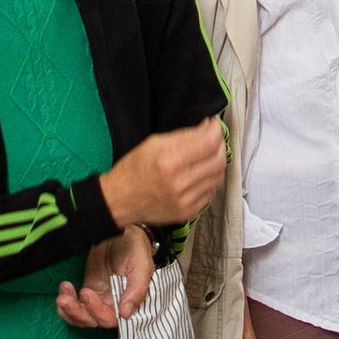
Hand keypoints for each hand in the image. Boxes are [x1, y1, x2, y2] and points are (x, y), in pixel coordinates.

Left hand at [59, 224, 155, 327]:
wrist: (122, 232)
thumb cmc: (135, 247)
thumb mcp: (141, 265)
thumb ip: (136, 289)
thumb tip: (125, 313)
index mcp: (128, 302)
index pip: (111, 319)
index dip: (97, 312)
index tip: (87, 293)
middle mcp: (113, 304)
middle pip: (93, 321)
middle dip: (77, 313)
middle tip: (65, 299)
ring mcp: (99, 298)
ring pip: (82, 317)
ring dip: (69, 311)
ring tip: (62, 296)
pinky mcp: (88, 290)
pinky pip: (75, 305)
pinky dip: (65, 303)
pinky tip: (65, 288)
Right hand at [101, 117, 227, 226]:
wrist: (119, 201)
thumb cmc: (133, 169)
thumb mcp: (153, 143)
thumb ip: (183, 135)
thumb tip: (207, 128)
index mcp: (168, 161)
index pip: (208, 142)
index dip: (216, 130)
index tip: (213, 125)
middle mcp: (179, 182)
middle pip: (218, 160)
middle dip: (219, 145)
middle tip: (212, 139)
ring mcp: (185, 200)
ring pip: (218, 177)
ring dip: (216, 162)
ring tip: (207, 156)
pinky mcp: (188, 212)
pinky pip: (211, 192)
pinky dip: (210, 180)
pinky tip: (200, 174)